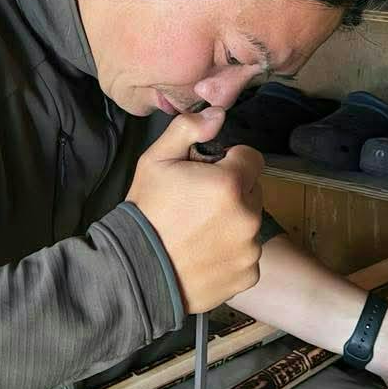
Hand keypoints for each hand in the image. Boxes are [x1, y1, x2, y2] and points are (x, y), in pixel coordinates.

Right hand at [126, 107, 263, 314]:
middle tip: (199, 205)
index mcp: (229, 184)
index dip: (230, 162)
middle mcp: (247, 217)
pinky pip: (247, 255)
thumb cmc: (146, 214)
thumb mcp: (156, 161)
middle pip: (252, 192)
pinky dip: (231, 254)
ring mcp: (249, 249)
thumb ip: (188, 129)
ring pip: (250, 224)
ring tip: (198, 232)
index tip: (209, 174)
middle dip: (232, 193)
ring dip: (232, 223)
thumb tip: (217, 114)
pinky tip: (204, 254)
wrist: (135, 271)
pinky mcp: (247, 275)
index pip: (252, 158)